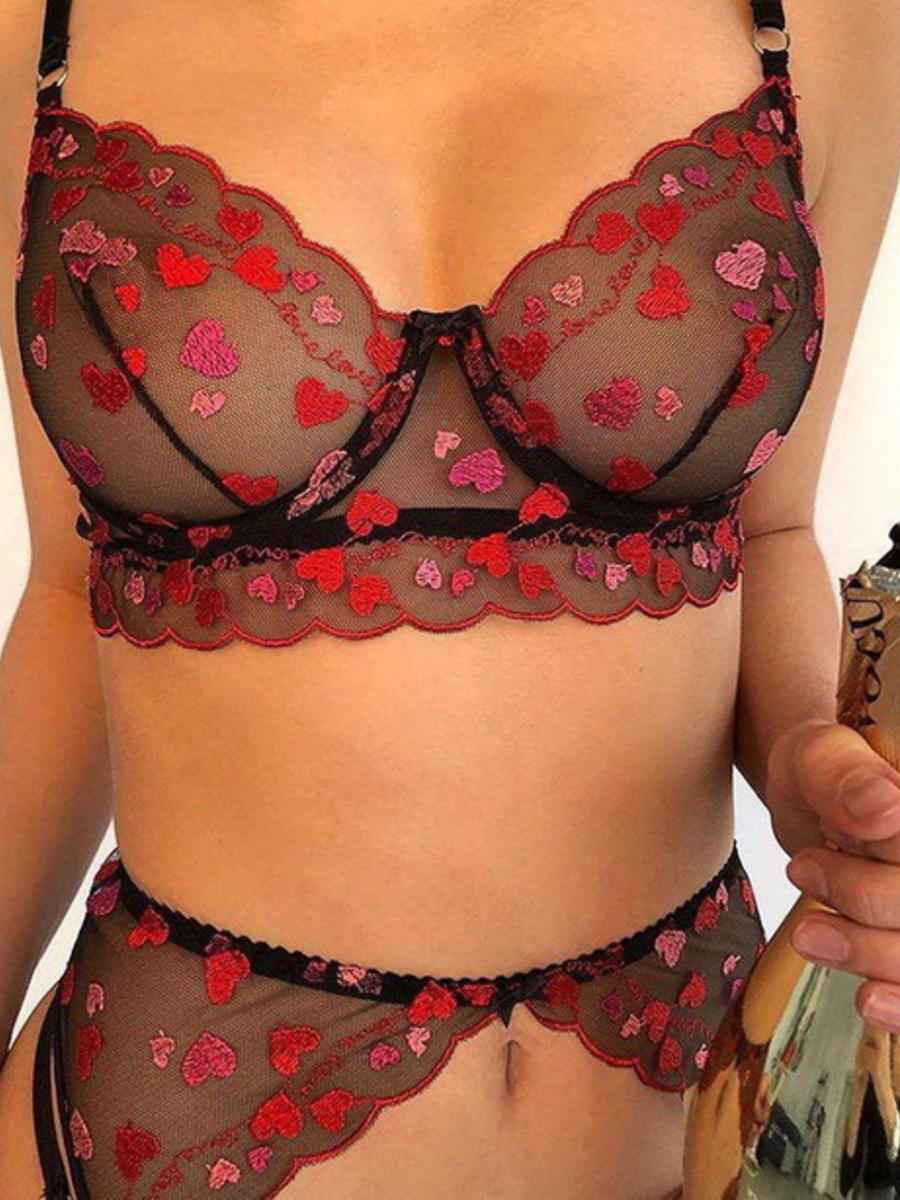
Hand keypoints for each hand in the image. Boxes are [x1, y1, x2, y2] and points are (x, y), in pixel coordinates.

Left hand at [765, 717, 899, 1032]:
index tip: (811, 862)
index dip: (875, 880)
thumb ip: (844, 774)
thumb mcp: (818, 756)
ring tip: (809, 935)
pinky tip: (868, 1002)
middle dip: (864, 901)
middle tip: (802, 871)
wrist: (817, 803)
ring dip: (870, 953)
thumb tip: (883, 805)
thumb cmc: (823, 773)